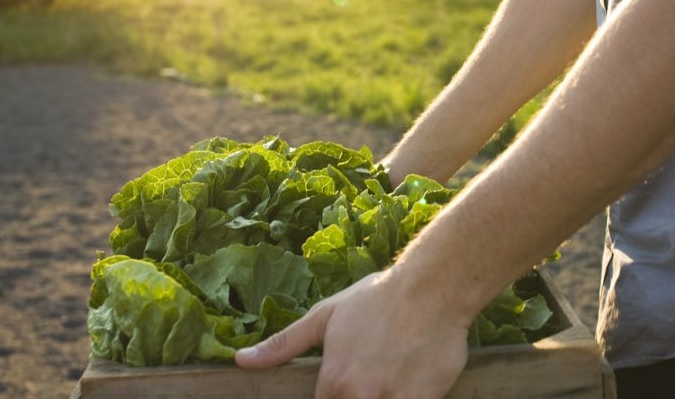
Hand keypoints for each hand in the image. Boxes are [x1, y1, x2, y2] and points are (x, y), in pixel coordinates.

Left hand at [235, 269, 470, 398]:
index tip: (347, 387)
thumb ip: (284, 344)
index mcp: (333, 381)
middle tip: (369, 379)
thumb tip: (242, 361)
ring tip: (386, 380)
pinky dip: (406, 398)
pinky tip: (409, 385)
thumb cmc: (378, 298)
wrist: (432, 287)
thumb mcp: (325, 316)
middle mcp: (361, 396)